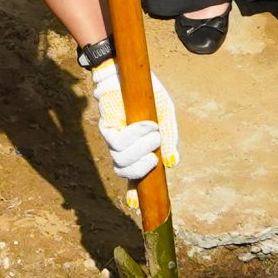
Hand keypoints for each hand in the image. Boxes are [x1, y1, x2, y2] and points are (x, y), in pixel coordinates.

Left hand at [90, 60, 179, 184]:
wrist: (128, 71)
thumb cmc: (146, 94)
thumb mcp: (164, 116)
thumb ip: (169, 139)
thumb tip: (171, 164)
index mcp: (135, 149)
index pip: (132, 176)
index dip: (134, 192)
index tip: (134, 205)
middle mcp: (122, 147)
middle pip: (125, 171)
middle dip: (141, 167)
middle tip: (155, 155)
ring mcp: (112, 137)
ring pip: (121, 158)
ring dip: (140, 148)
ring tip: (154, 132)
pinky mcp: (106, 125)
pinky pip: (118, 141)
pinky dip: (134, 135)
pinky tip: (146, 124)